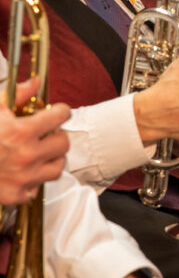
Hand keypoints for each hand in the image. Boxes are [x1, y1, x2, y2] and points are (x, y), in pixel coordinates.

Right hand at [0, 79, 69, 204]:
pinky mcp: (16, 195)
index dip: (61, 112)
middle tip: (49, 133)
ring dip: (52, 159)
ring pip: (57, 168)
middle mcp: (27, 156)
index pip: (60, 117)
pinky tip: (24, 172)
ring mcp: (23, 178)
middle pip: (63, 144)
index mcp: (22, 132)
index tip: (59, 113)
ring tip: (42, 153)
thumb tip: (35, 82)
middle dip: (58, 135)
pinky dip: (33, 181)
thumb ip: (17, 94)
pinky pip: (36, 188)